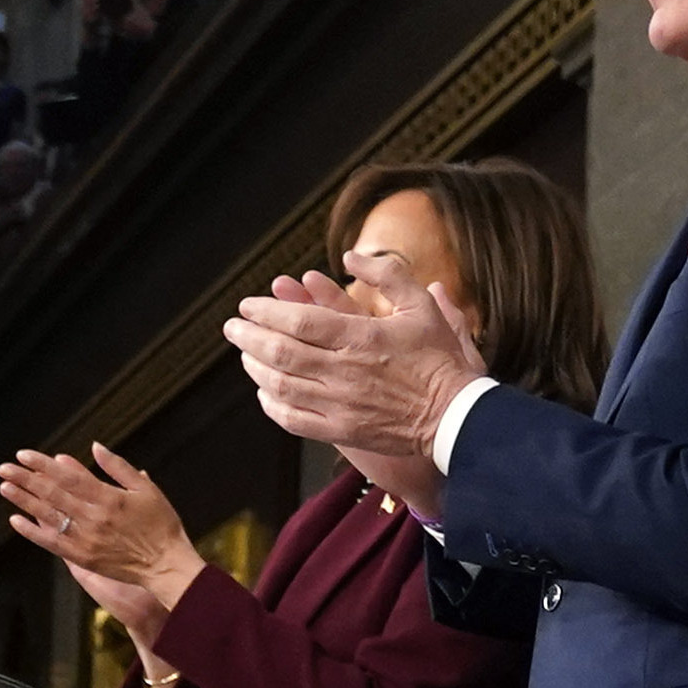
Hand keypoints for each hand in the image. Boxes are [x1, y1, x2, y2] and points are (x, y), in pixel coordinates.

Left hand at [0, 442, 198, 624]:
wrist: (166, 564)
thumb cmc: (161, 524)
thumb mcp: (146, 488)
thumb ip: (118, 467)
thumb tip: (94, 447)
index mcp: (109, 497)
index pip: (68, 476)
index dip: (44, 465)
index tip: (24, 455)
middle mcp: (94, 518)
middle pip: (53, 494)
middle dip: (26, 479)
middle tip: (5, 468)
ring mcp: (86, 539)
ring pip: (48, 516)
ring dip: (24, 500)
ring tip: (4, 487)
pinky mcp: (83, 558)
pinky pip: (52, 543)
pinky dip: (32, 531)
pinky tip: (15, 520)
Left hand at [225, 264, 483, 461]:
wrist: (454, 416)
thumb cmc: (438, 359)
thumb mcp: (420, 305)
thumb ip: (385, 275)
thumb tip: (350, 257)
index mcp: (360, 336)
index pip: (298, 320)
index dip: (266, 311)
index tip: (248, 305)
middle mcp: (343, 370)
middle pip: (280, 352)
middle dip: (249, 337)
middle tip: (232, 327)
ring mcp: (339, 404)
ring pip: (281, 385)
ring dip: (256, 368)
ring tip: (245, 355)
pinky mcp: (341, 431)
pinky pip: (293, 419)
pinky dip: (273, 405)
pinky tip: (266, 393)